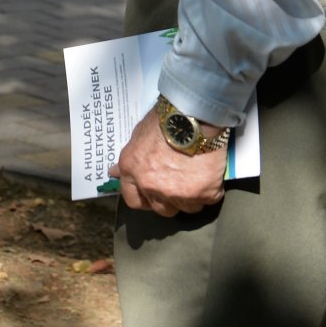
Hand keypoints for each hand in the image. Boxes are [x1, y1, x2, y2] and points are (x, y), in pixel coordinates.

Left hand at [108, 113, 226, 216]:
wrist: (192, 117)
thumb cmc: (164, 121)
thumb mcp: (137, 136)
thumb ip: (130, 160)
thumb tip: (114, 173)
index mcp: (132, 171)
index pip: (133, 200)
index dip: (145, 199)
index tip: (154, 195)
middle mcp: (150, 186)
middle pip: (162, 209)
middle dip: (170, 201)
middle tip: (180, 185)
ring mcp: (177, 193)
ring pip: (187, 208)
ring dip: (192, 197)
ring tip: (197, 177)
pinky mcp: (202, 194)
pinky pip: (208, 200)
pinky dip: (211, 191)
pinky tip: (211, 176)